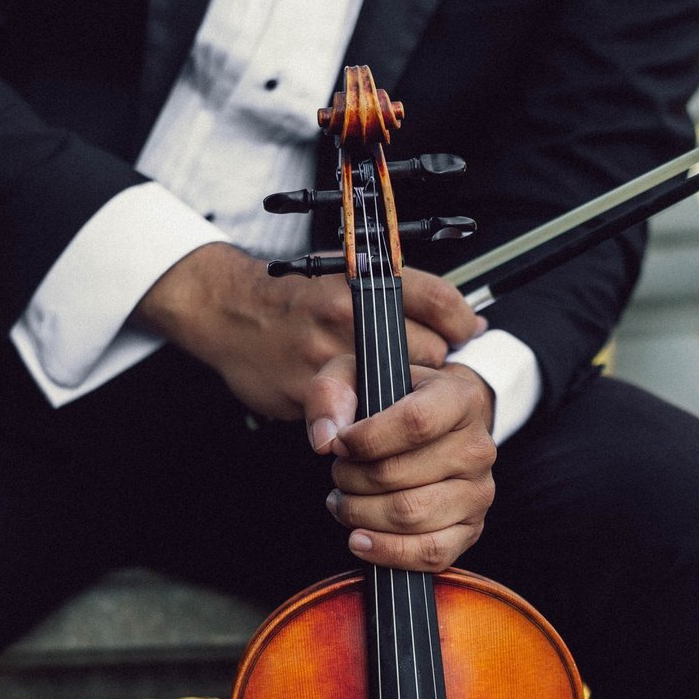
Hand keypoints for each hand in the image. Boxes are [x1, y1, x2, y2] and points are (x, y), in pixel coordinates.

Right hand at [136, 243, 481, 421]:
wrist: (230, 312)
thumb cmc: (296, 299)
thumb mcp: (346, 277)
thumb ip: (404, 298)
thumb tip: (469, 324)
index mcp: (363, 281)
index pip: (439, 300)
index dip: (462, 323)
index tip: (467, 336)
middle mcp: (351, 315)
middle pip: (430, 352)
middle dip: (435, 368)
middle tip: (426, 374)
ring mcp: (331, 354)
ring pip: (400, 390)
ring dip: (406, 400)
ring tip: (394, 394)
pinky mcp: (311, 392)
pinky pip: (361, 418)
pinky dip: (371, 420)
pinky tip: (363, 409)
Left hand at [308, 358, 496, 571]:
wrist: (434, 427)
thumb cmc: (391, 401)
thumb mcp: (358, 377)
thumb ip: (332, 393)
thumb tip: (325, 441)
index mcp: (460, 399)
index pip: (415, 422)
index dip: (366, 439)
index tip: (339, 444)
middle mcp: (478, 447)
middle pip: (401, 475)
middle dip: (352, 478)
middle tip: (338, 472)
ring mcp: (478, 492)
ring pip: (411, 516)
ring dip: (361, 514)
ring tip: (343, 501)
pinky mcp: (470, 530)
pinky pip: (431, 553)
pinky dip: (387, 552)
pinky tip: (359, 539)